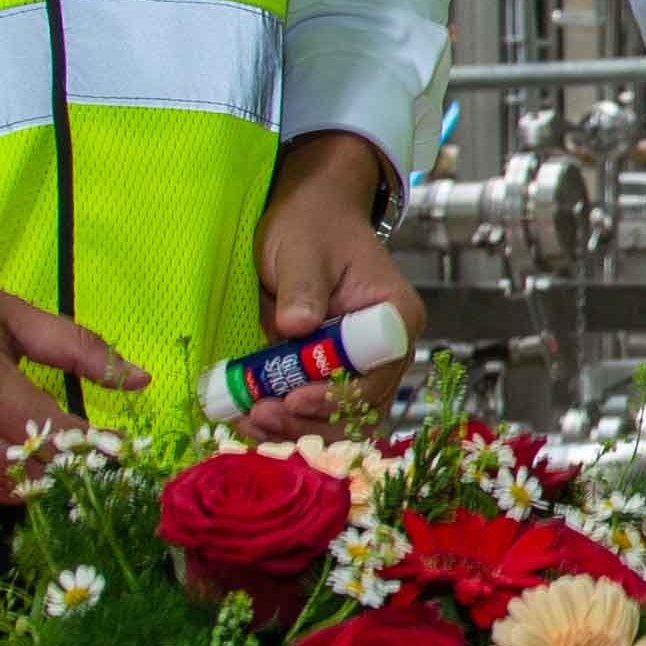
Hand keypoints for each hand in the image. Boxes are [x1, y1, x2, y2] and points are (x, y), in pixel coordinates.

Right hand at [0, 253, 145, 501]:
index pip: (52, 432)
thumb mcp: (7, 313)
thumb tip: (140, 380)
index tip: (120, 450)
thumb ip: (77, 348)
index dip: (94, 447)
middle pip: (30, 473)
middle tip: (92, 462)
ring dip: (32, 481)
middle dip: (67, 469)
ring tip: (53, 462)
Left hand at [244, 131, 419, 437]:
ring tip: (251, 421)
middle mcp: (386, 350)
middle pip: (360, 407)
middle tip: (261, 416)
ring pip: (339, 418)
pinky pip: (316, 410)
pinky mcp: (330, 373)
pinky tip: (252, 417)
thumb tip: (296, 326)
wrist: (309, 216)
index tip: (294, 398)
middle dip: (310, 421)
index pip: (377, 373)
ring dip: (296, 428)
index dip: (339, 394)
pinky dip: (287, 421)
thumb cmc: (313, 225)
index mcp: (395, 317)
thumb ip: (302, 288)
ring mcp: (360, 366)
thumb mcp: (302, 249)